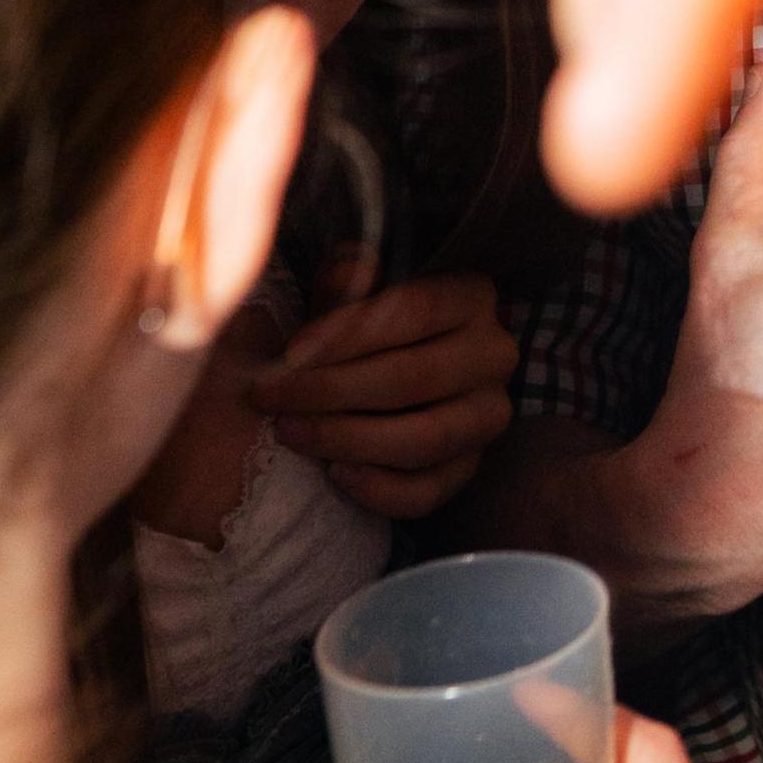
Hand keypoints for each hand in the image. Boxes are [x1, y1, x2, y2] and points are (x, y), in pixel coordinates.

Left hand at [248, 264, 516, 516]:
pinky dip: (379, 489)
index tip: (287, 352)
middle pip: (412, 379)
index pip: (412, 311)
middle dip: (329, 391)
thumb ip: (346, 279)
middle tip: (269, 397)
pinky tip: (335, 474)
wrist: (384, 376)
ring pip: (423, 439)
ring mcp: (488, 416)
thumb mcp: (353, 292)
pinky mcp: (471, 467)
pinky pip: (429, 491)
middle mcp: (494, 355)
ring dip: (346, 439)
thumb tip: (344, 271)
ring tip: (290, 433)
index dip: (345, 333)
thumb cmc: (362, 327)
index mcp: (472, 297)